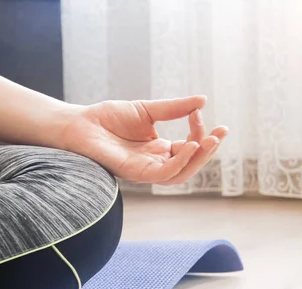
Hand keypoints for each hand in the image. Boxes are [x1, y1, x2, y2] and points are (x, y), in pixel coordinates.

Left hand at [61, 96, 227, 184]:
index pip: (189, 147)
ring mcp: (145, 169)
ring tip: (210, 140)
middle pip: (190, 164)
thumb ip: (174, 108)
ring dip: (199, 159)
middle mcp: (154, 162)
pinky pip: (163, 175)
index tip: (200, 111)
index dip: (200, 132)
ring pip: (180, 174)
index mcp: (159, 150)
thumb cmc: (108, 117)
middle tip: (221, 132)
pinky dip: (180, 162)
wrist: (81, 123)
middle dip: (209, 150)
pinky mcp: (135, 173)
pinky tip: (190, 146)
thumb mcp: (148, 110)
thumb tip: (202, 100)